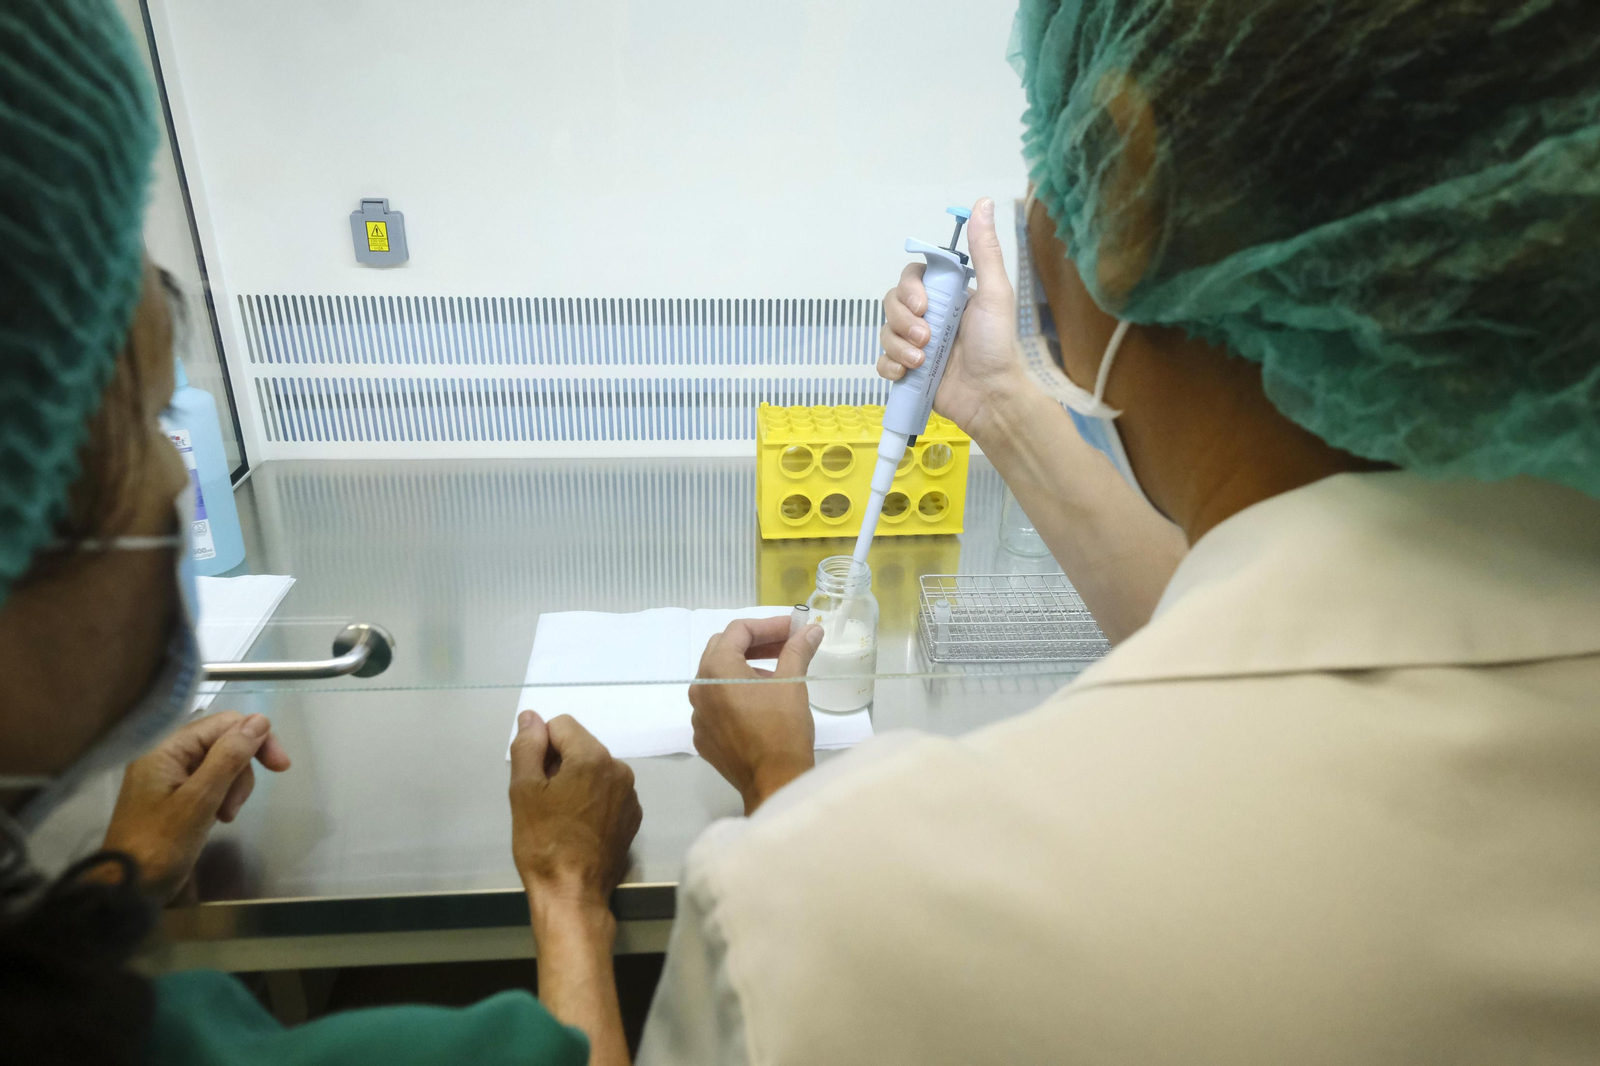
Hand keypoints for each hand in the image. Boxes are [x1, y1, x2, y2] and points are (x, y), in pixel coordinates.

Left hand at [100, 711, 291, 902]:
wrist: (126, 892)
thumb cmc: (160, 845)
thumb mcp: (200, 800)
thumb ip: (228, 757)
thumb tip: (259, 721)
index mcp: (166, 751)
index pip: (222, 724)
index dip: (256, 738)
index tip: (281, 766)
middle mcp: (165, 759)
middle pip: (222, 744)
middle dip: (240, 770)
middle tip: (238, 805)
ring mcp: (167, 781)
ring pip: (218, 766)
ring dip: (232, 788)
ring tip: (225, 817)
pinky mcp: (173, 801)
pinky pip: (207, 786)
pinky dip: (220, 799)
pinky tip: (218, 819)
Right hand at [509, 712, 641, 912]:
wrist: (573, 893)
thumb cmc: (543, 842)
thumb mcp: (524, 790)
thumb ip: (528, 746)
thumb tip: (531, 718)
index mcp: (594, 757)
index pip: (561, 725)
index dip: (541, 746)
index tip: (534, 778)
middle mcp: (619, 769)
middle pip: (580, 745)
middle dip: (559, 763)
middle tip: (543, 799)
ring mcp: (630, 794)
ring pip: (594, 768)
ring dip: (575, 780)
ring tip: (559, 815)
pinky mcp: (633, 816)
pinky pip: (608, 791)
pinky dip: (591, 798)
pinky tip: (577, 825)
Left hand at [691, 615, 822, 814]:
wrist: (773, 781)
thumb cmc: (783, 727)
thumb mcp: (792, 683)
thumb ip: (797, 650)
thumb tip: (811, 629)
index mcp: (716, 669)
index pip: (738, 630)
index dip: (769, 625)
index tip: (794, 629)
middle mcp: (699, 688)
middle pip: (723, 650)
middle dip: (755, 643)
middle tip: (785, 646)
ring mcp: (698, 715)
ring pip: (718, 678)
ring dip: (745, 669)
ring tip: (777, 675)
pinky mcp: (704, 737)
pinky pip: (717, 705)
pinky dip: (736, 696)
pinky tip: (761, 705)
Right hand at [877, 196, 1032, 440]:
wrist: (990, 397)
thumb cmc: (997, 346)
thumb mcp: (994, 294)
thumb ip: (985, 250)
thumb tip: (983, 202)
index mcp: (947, 296)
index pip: (912, 278)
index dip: (910, 290)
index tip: (923, 305)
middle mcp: (929, 317)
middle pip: (892, 303)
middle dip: (903, 321)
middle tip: (926, 338)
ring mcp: (916, 345)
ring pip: (885, 332)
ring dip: (899, 346)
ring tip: (922, 361)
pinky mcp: (907, 371)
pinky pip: (882, 361)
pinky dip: (890, 366)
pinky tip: (906, 373)